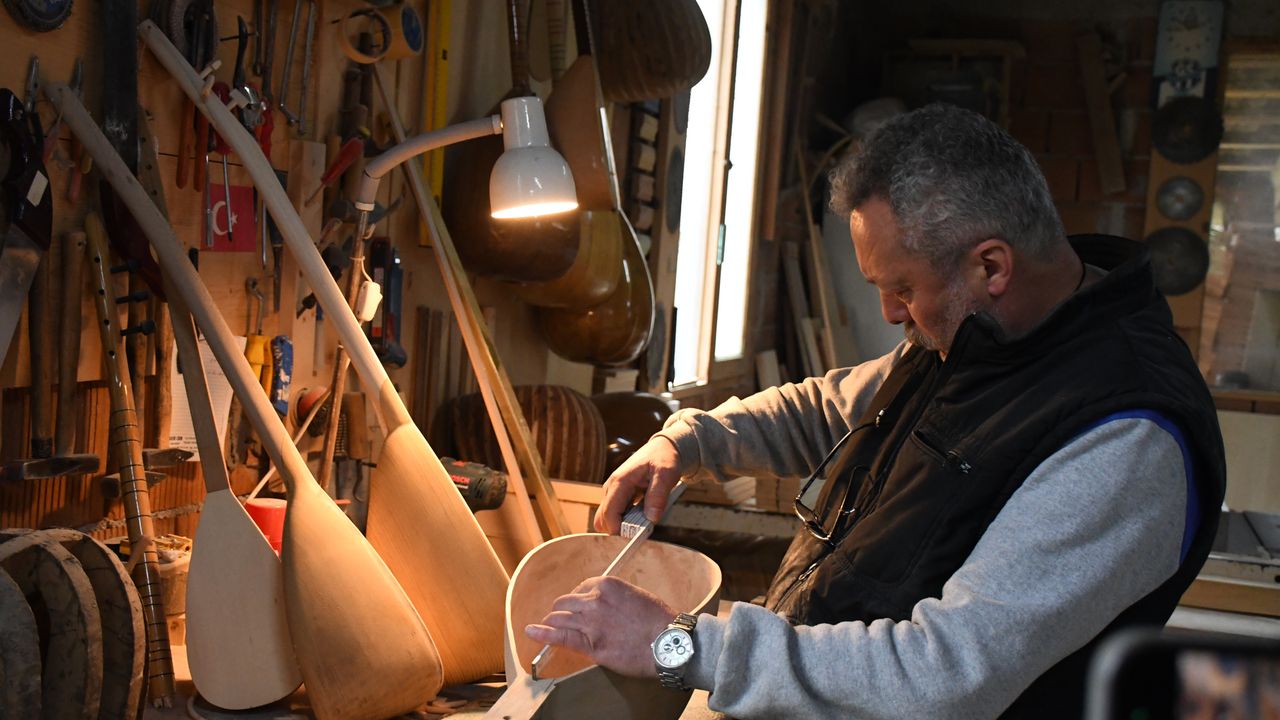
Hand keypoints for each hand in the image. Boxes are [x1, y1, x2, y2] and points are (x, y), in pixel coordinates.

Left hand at [524, 576, 675, 678]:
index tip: (578, 606)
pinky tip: (531, 631)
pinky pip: (560, 636)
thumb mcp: (637, 596)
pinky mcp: (590, 644)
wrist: (669, 642)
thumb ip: (616, 598)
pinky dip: (542, 633)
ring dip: (553, 622)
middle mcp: (595, 600)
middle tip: (563, 617)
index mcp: (607, 585)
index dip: (577, 598)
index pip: (581, 588)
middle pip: (566, 602)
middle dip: (562, 610)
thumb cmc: (660, 621)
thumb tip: (606, 605)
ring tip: (548, 626)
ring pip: (559, 617)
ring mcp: (590, 622)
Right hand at [594, 437, 681, 533]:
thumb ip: (658, 495)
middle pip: (602, 520)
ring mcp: (613, 493)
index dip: (619, 530)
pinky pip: (616, 516)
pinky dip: (628, 521)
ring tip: (645, 519)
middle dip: (619, 530)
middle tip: (642, 529)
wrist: (662, 449)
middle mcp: (611, 488)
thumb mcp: (666, 473)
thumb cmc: (663, 458)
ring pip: (608, 520)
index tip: (636, 537)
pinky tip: (643, 514)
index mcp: (620, 482)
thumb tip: (651, 518)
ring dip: (624, 525)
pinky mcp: (618, 497)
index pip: (608, 514)